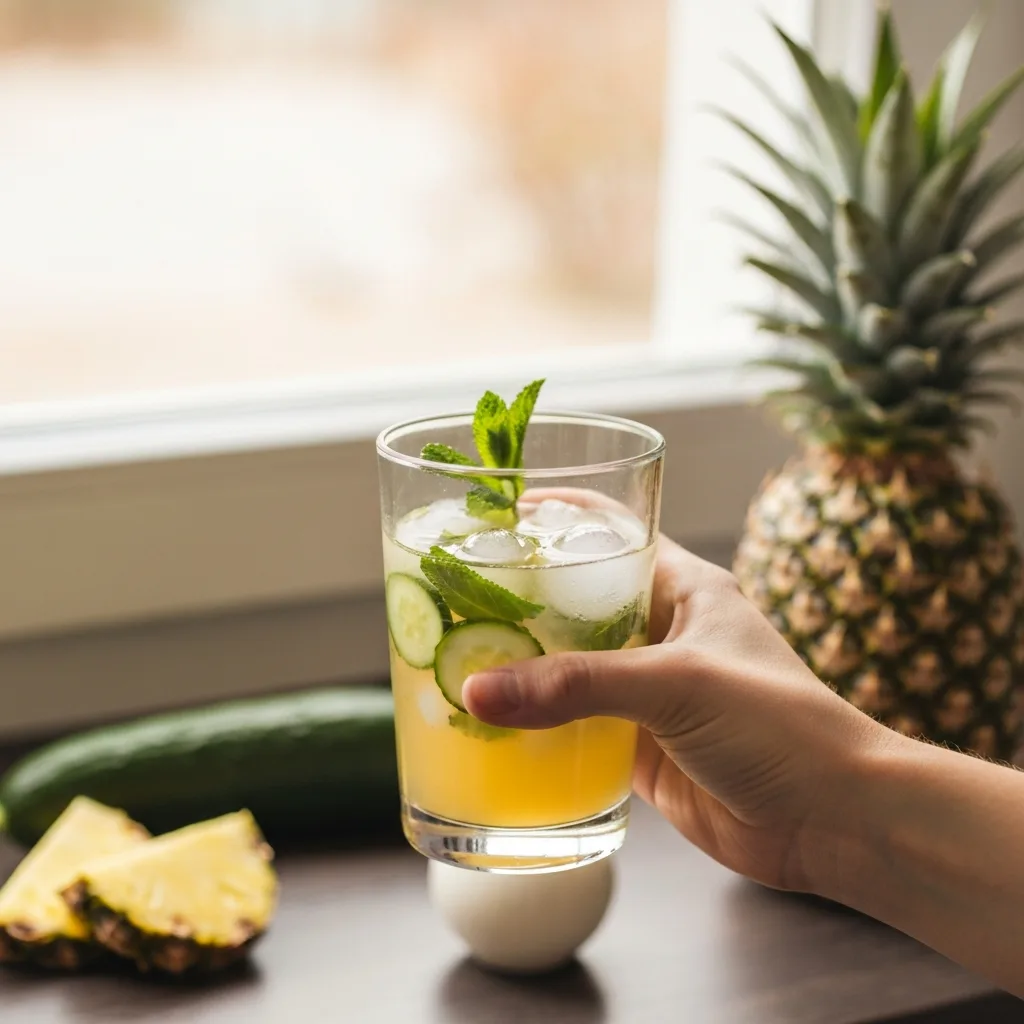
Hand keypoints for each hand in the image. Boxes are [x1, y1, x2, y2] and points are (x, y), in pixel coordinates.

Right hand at [463, 537, 889, 893]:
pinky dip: (541, 727)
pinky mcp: (643, 747)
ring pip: (573, 668)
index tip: (503, 515)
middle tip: (462, 595)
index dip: (563, 519)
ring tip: (462, 656)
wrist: (833, 821)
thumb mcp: (677, 684)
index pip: (617, 532)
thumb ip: (578, 685)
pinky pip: (579, 727)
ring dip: (528, 667)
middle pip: (581, 602)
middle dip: (525, 599)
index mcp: (686, 589)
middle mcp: (665, 634)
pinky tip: (496, 726)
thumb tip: (480, 690)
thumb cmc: (782, 727)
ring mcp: (651, 694)